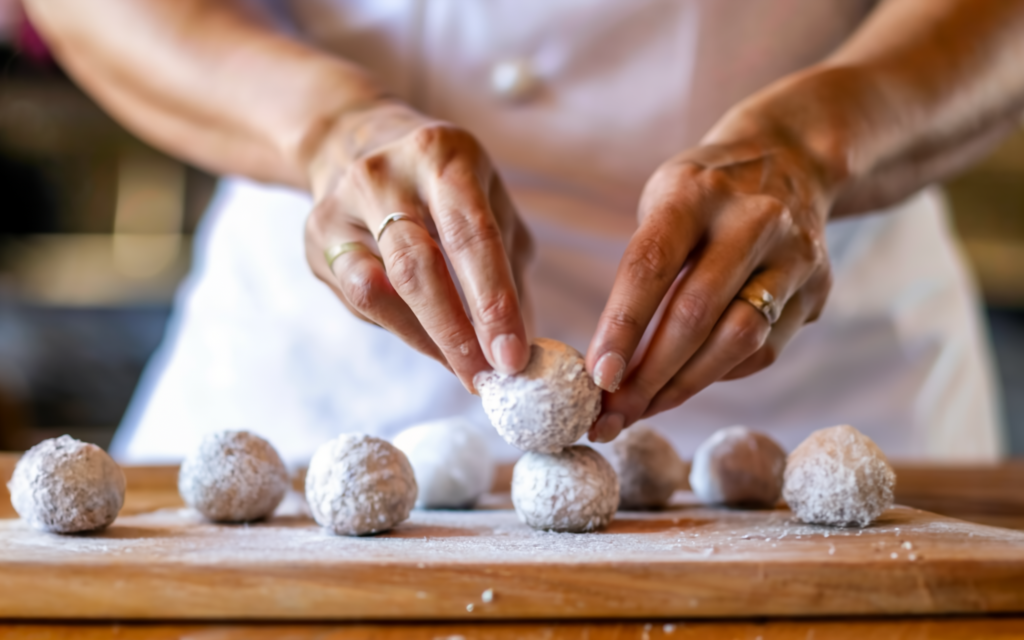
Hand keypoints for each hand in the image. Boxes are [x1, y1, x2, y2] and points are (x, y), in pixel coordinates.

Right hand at [304, 102, 532, 390]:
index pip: (471, 237)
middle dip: (457, 333)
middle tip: (486, 377)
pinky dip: (399, 328)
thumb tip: (526, 340)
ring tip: (462, 369)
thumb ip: (509, 265)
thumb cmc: (442, 185)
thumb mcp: (488, 202)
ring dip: (426, 340)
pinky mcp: (317, 236)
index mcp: (441, 156)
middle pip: (418, 267)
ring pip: (378, 290)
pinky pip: (359, 298)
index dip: (494, 303)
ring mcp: (342, 205)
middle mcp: (385, 174)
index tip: (513, 356)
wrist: (354, 142)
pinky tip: (428, 341)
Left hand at [585, 134, 833, 441]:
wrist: (793, 160)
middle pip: (696, 314)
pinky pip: (763, 351)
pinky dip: (718, 374)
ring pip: (738, 341)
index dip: (621, 327)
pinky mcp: (818, 288)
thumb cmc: (702, 197)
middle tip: (611, 416)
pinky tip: (687, 380)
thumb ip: (641, 273)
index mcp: (695, 194)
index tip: (597, 377)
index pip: (651, 266)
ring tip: (642, 409)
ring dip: (683, 387)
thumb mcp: (662, 205)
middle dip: (649, 376)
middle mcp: (753, 220)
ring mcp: (794, 255)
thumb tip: (609, 365)